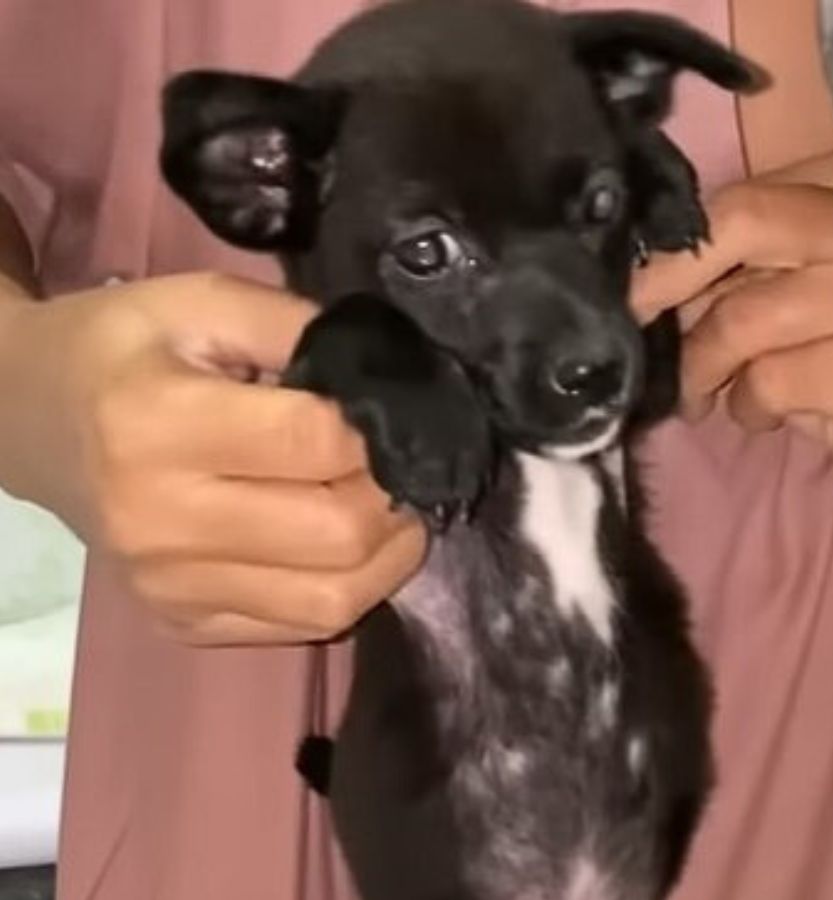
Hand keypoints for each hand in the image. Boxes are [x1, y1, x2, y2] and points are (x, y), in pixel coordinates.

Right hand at [0, 273, 425, 644]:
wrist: (32, 422)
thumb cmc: (123, 351)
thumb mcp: (201, 300)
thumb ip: (296, 325)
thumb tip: (386, 375)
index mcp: (159, 425)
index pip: (316, 443)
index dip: (379, 428)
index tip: (392, 412)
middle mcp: (160, 521)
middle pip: (338, 533)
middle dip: (395, 494)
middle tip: (403, 463)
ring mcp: (169, 586)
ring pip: (334, 599)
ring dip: (389, 553)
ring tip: (391, 505)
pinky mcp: (181, 623)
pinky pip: (302, 626)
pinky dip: (347, 586)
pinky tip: (344, 543)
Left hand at [631, 152, 832, 511]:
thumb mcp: (787, 298)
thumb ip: (733, 270)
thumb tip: (637, 274)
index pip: (741, 198)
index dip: (672, 248)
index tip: (630, 291)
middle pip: (741, 228)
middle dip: (670, 289)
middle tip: (641, 338)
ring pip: (745, 319)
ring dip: (705, 371)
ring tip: (709, 394)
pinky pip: (772, 380)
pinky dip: (749, 408)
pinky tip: (766, 415)